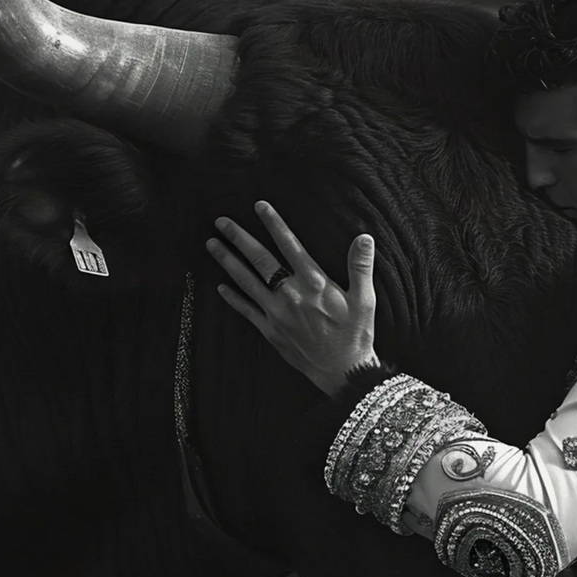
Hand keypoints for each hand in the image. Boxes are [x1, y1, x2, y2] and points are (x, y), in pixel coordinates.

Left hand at [206, 201, 379, 397]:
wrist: (343, 371)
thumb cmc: (356, 334)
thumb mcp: (365, 299)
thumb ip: (360, 266)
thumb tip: (364, 237)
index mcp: (313, 283)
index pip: (289, 245)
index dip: (273, 223)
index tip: (259, 205)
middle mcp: (290, 294)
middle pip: (260, 260)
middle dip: (239, 238)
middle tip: (221, 221)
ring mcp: (277, 313)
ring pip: (246, 282)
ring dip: (227, 262)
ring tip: (211, 244)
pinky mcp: (270, 331)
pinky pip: (246, 311)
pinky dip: (232, 298)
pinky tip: (219, 287)